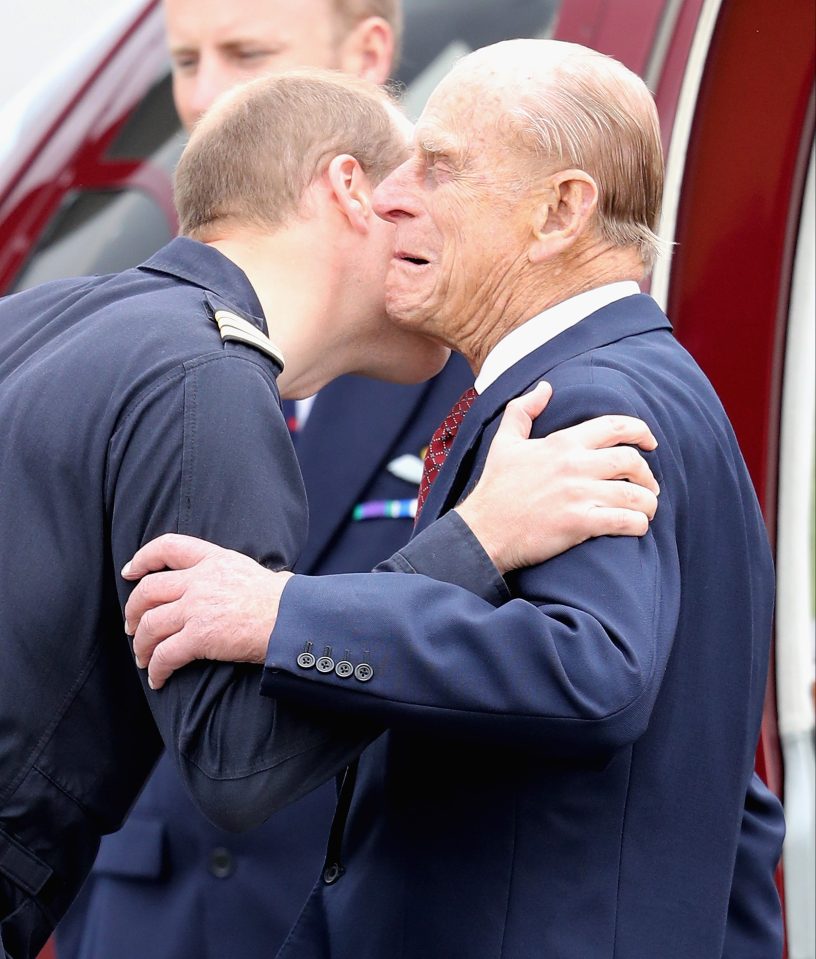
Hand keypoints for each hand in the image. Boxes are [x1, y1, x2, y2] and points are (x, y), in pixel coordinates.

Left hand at [122, 534, 292, 688]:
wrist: (294, 619)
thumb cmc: (281, 600)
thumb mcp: (249, 571)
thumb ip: (225, 574)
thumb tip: (220, 586)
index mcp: (214, 559)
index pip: (168, 547)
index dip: (143, 558)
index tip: (130, 571)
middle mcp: (200, 580)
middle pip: (148, 591)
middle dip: (133, 611)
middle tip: (132, 626)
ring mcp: (197, 607)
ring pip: (150, 625)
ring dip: (141, 645)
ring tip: (143, 658)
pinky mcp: (199, 636)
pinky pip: (164, 655)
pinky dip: (156, 669)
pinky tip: (158, 679)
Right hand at [454, 382, 659, 573]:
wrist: (483, 530)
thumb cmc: (495, 488)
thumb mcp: (504, 442)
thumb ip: (523, 410)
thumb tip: (545, 387)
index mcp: (562, 443)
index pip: (615, 426)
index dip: (641, 431)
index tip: (651, 442)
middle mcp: (574, 465)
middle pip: (631, 460)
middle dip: (647, 474)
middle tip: (648, 486)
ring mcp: (578, 494)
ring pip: (634, 493)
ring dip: (648, 502)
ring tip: (646, 510)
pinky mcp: (579, 523)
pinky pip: (625, 521)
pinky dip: (638, 524)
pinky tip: (637, 527)